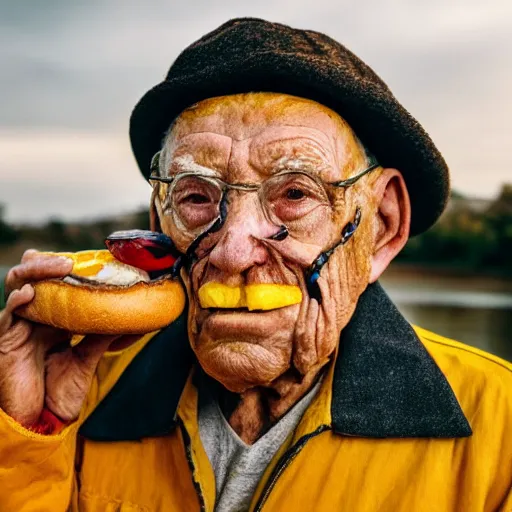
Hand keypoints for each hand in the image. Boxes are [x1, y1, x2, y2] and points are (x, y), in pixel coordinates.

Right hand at [0, 251, 115, 426]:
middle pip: (35, 279)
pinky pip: (7, 316)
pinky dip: (18, 301)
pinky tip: (29, 293)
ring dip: (36, 272)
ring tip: (58, 266)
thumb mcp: (87, 358)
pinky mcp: (6, 342)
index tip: (91, 259)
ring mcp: (19, 328)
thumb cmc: (61, 392)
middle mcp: (36, 319)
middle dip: (49, 264)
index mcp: (54, 320)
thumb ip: (104, 336)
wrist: (41, 423)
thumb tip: (136, 319)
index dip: (68, 270)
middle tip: (71, 260)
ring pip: (18, 287)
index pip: (57, 285)